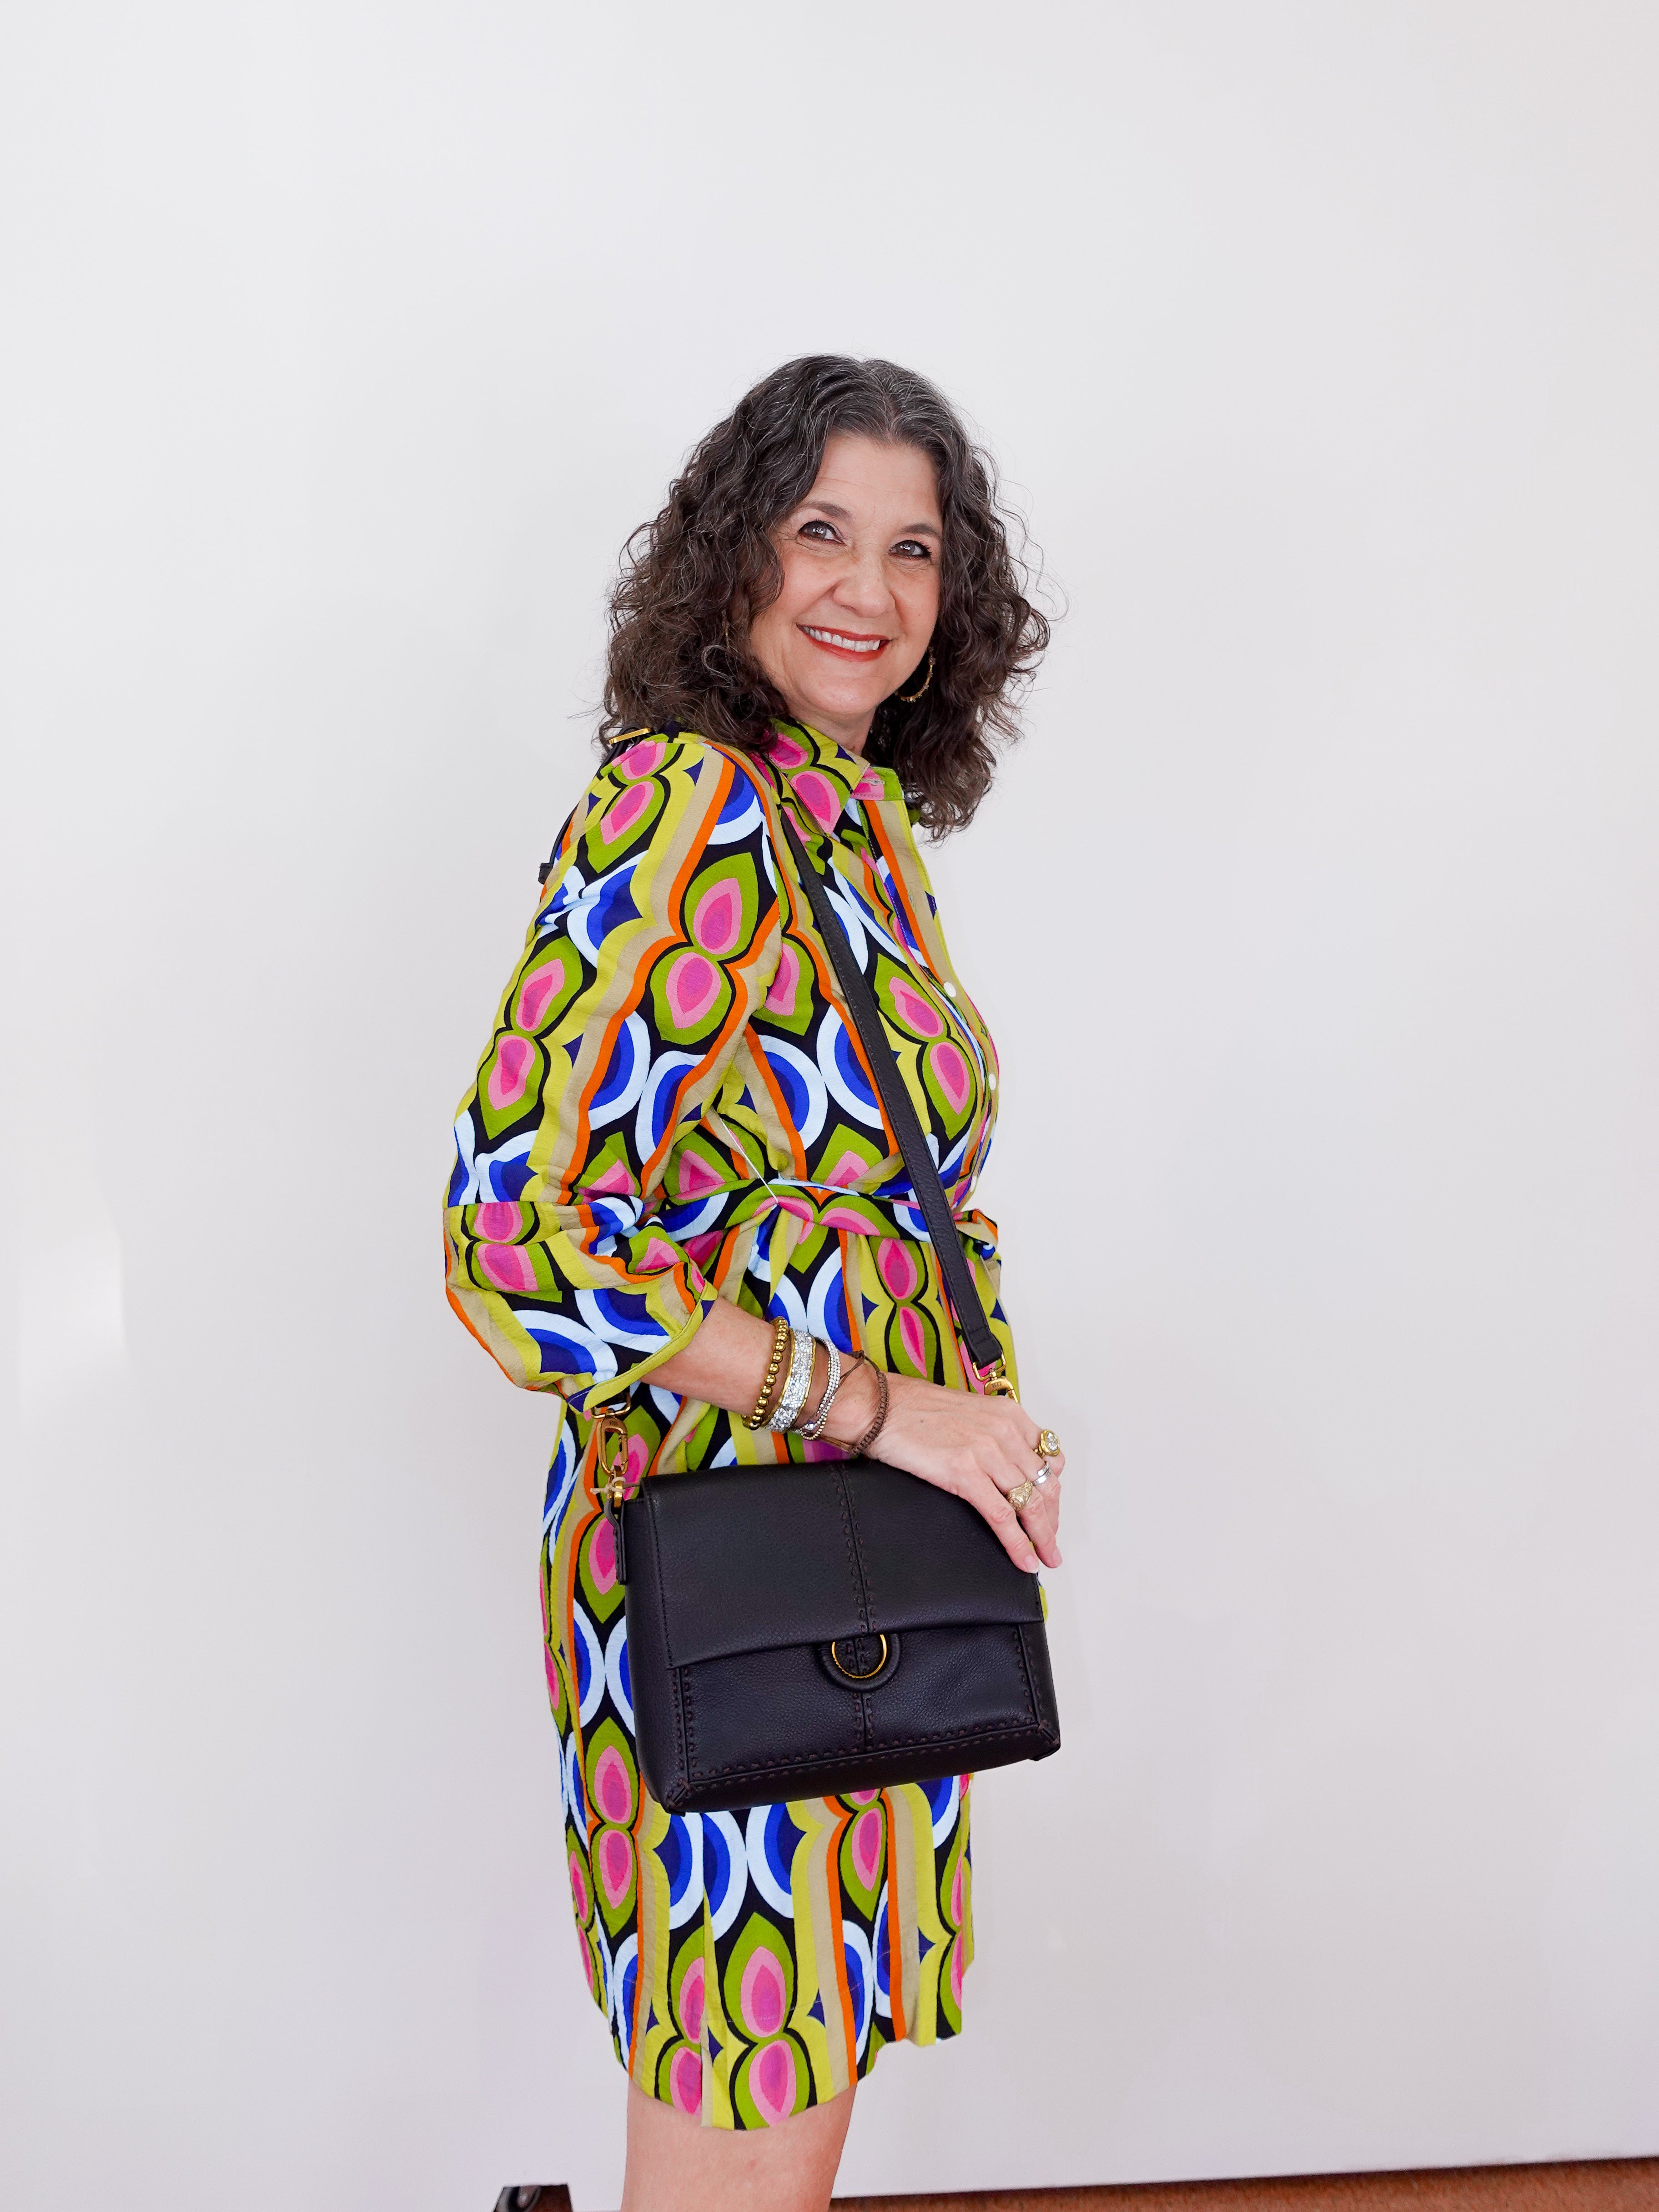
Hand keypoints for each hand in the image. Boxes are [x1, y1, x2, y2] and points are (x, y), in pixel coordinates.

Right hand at [824, 1363, 1062, 1574]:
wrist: (879, 1406)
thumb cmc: (915, 1410)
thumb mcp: (970, 1414)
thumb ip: (994, 1435)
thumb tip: (1007, 1468)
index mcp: (1009, 1415)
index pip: (1051, 1460)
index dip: (1054, 1492)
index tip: (1051, 1512)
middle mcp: (1005, 1431)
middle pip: (1045, 1485)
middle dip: (1051, 1520)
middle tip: (1050, 1544)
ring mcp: (986, 1451)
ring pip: (1030, 1504)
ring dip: (1042, 1537)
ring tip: (1045, 1557)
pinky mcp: (965, 1472)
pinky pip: (1002, 1516)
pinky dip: (1018, 1542)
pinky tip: (1025, 1559)